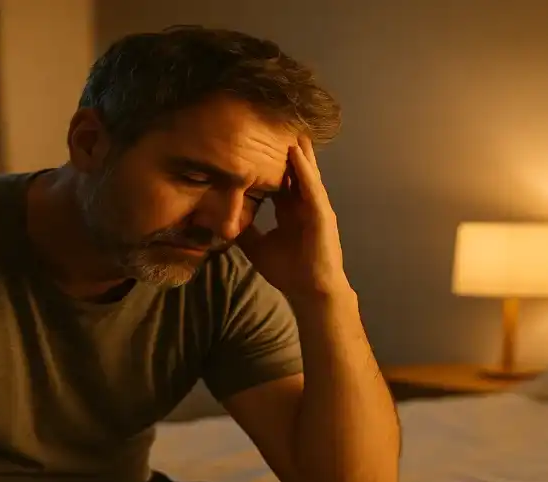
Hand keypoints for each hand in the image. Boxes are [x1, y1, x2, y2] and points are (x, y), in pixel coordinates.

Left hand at [236, 136, 349, 299]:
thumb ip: (246, 232)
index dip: (268, 164)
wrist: (310, 291)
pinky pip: (311, 187)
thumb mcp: (257, 247)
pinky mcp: (321, 213)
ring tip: (289, 126)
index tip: (256, 144)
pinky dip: (304, 170)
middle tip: (276, 124)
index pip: (279, 181)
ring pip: (305, 173)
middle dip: (286, 150)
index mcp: (290, 212)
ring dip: (298, 151)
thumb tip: (225, 220)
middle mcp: (303, 205)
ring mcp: (314, 207)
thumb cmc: (290, 271)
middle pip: (294, 171)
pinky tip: (296, 153)